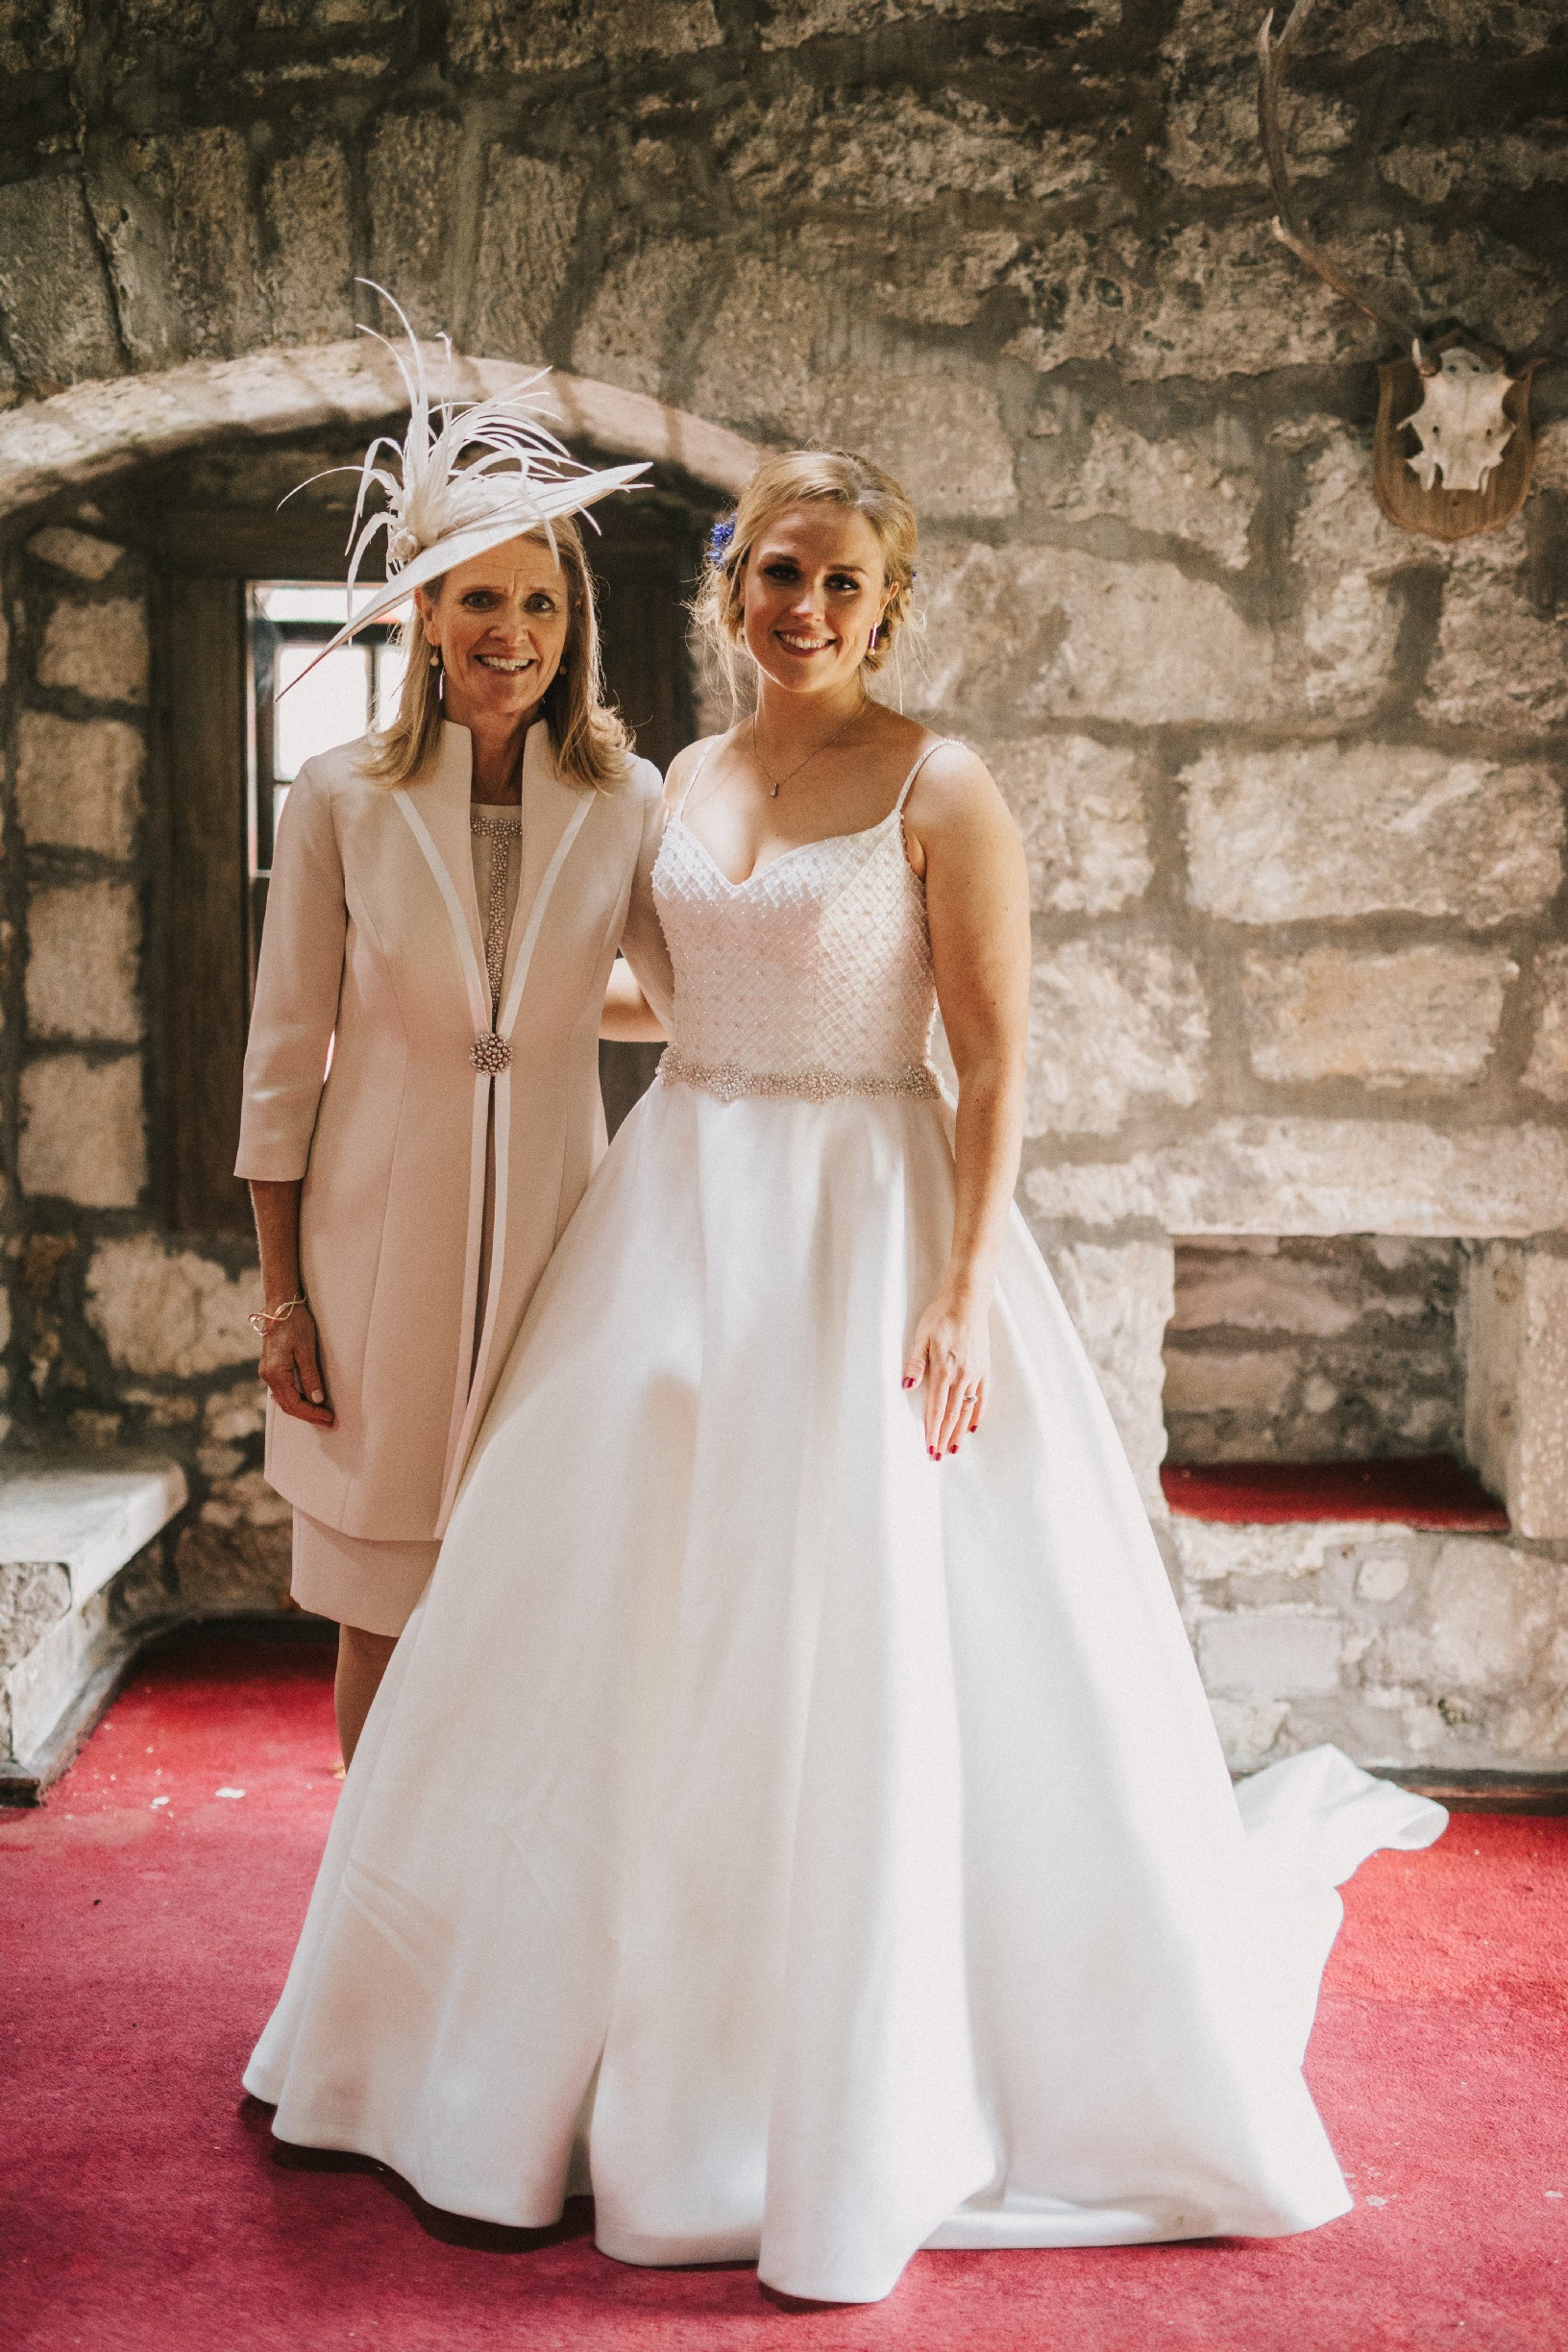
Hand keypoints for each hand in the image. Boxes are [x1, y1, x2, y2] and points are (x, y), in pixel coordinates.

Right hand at [258, 1306, 333, 1426]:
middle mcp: (268, 1376)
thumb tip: (317, 1399)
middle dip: (309, 1415)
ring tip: (321, 1414)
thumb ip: (310, 1376)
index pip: (294, 1404)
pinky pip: (282, 1391)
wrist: (280, 1305)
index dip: (312, 1413)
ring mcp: (268, 1372)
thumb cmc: (294, 1324)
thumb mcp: (306, 1350)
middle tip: (329, 1420)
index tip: (329, 1418)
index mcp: (275, 1373)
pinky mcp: (271, 1367)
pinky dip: (295, 1399)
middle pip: (288, 1405)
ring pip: (284, 1400)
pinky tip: (308, 1401)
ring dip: (302, 1409)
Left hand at [902, 1281, 988, 1459]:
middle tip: (939, 1456)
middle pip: (953, 1415)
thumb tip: (907, 1387)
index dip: (932, 1431)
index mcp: (944, 1370)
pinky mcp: (983, 1368)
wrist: (967, 1300)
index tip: (929, 1448)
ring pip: (967, 1409)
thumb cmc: (941, 1316)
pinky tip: (972, 1426)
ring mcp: (975, 1373)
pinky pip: (981, 1397)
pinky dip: (976, 1413)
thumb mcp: (921, 1337)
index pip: (936, 1409)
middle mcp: (962, 1376)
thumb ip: (915, 1364)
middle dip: (944, 1437)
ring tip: (954, 1448)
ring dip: (959, 1431)